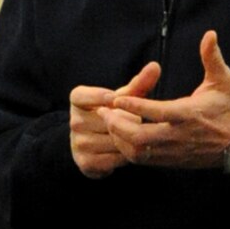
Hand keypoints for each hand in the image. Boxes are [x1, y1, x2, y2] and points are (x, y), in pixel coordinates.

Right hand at [69, 63, 160, 177]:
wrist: (98, 146)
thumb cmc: (113, 114)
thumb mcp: (123, 98)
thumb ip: (138, 84)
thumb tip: (156, 66)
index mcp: (77, 99)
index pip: (83, 95)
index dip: (99, 96)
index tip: (114, 98)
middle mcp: (74, 121)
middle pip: (108, 120)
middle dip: (127, 121)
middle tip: (137, 123)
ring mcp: (78, 143)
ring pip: (113, 140)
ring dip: (129, 141)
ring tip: (135, 137)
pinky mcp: (85, 162)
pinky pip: (113, 159)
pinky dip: (125, 157)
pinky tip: (129, 152)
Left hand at [99, 30, 229, 169]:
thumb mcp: (224, 81)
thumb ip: (212, 58)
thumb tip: (210, 34)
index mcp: (191, 114)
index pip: (159, 112)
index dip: (136, 106)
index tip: (116, 98)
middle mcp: (180, 136)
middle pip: (141, 138)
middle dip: (118, 125)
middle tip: (105, 111)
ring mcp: (175, 151)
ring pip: (139, 152)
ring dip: (120, 138)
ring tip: (110, 122)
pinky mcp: (173, 161)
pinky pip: (144, 160)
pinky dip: (128, 150)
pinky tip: (122, 137)